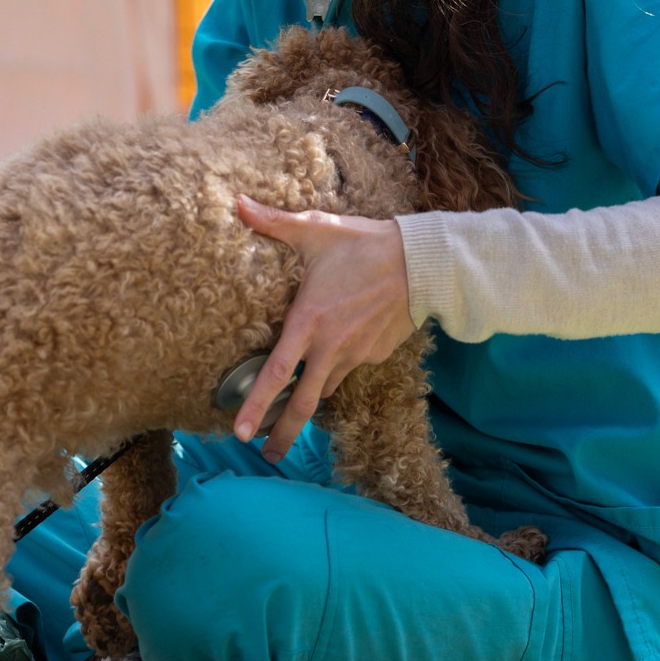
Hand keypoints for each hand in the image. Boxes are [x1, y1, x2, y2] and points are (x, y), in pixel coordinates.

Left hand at [233, 194, 414, 463]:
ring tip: (293, 417)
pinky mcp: (375, 355)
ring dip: (310, 403)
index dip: (256, 406)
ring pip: (327, 388)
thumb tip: (236, 203)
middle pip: (304, 404)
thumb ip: (273, 222)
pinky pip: (349, 368)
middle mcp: (330, 347)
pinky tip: (335, 356)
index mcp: (309, 322)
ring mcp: (356, 355)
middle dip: (284, 435)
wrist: (423, 262)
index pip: (276, 374)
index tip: (240, 433)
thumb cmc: (364, 244)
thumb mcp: (316, 230)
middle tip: (267, 457)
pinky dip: (337, 371)